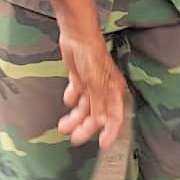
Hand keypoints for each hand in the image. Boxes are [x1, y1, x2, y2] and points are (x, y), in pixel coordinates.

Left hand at [57, 30, 125, 149]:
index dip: (110, 132)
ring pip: (85, 107)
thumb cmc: (91, 54)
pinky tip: (67, 98)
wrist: (77, 34)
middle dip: (86, 127)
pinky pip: (76, 94)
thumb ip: (98, 102)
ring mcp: (92, 85)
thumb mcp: (95, 81)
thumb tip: (100, 121)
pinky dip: (71, 98)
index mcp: (114, 91)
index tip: (104, 145)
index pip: (115, 116)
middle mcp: (104, 90)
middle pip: (97, 115)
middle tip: (74, 138)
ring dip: (75, 117)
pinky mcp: (80, 78)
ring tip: (63, 126)